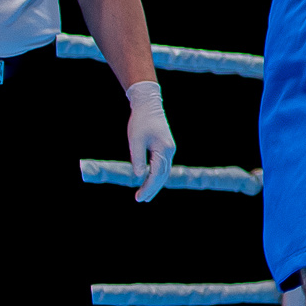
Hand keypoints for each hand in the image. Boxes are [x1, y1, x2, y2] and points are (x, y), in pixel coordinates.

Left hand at [125, 80, 174, 201]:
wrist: (148, 105)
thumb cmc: (140, 121)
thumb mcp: (135, 140)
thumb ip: (137, 158)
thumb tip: (139, 176)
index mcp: (164, 149)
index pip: (156, 174)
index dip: (148, 187)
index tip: (139, 197)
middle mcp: (170, 151)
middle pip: (163, 176)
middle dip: (152, 189)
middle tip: (141, 200)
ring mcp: (169, 149)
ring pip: (164, 172)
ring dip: (155, 184)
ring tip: (145, 195)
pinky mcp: (166, 147)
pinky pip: (163, 166)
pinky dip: (156, 175)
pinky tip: (149, 180)